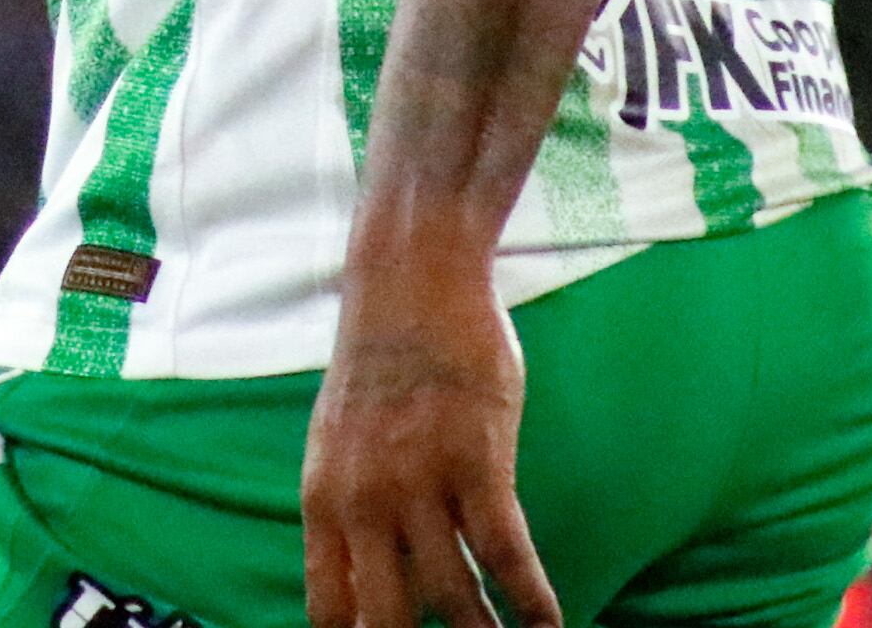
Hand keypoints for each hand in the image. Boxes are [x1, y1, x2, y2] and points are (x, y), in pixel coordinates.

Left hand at [303, 249, 553, 627]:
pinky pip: (506, 554)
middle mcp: (362, 502)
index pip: (329, 612)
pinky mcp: (475, 462)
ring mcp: (418, 484)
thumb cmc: (381, 358)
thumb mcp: (337, 440)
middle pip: (386, 621)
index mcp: (323, 501)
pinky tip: (548, 624)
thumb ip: (348, 505)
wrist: (409, 278)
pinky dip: (531, 601)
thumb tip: (368, 569)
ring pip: (454, 598)